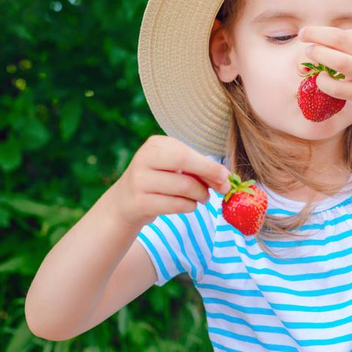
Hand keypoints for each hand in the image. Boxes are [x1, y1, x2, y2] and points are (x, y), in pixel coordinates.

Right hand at [110, 135, 230, 227]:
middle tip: (223, 188)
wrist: (125, 202)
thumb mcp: (174, 167)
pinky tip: (189, 205)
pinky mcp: (139, 203)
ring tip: (202, 197)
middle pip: (183, 162)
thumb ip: (198, 168)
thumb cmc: (160, 180)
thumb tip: (225, 179)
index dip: (210, 165)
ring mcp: (139, 181)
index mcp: (155, 145)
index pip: (186, 152)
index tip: (226, 176)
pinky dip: (189, 206)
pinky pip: (175, 205)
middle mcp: (143, 159)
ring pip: (183, 187)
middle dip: (208, 175)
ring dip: (200, 195)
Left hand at [298, 26, 351, 117]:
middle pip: (339, 39)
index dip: (323, 33)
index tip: (311, 34)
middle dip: (316, 34)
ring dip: (319, 55)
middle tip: (302, 35)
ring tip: (309, 53)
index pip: (344, 32)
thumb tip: (324, 37)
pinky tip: (320, 79)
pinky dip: (324, 82)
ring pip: (339, 61)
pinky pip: (338, 88)